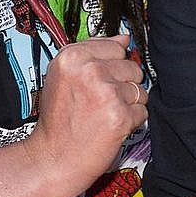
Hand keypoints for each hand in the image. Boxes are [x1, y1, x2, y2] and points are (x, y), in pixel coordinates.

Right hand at [23, 34, 146, 196]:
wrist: (53, 158)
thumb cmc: (58, 119)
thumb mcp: (63, 76)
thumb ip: (93, 52)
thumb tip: (124, 38)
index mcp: (73, 56)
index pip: (116, 46)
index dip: (111, 66)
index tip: (98, 81)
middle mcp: (90, 71)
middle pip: (132, 67)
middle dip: (123, 85)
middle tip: (99, 102)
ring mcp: (107, 93)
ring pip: (140, 89)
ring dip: (128, 104)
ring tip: (104, 115)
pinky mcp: (121, 116)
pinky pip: (142, 110)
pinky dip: (131, 121)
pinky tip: (110, 127)